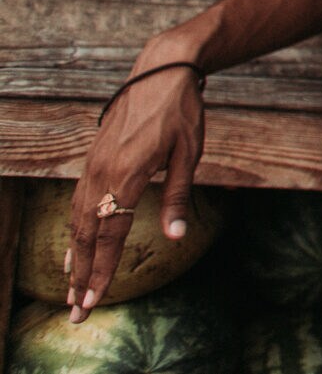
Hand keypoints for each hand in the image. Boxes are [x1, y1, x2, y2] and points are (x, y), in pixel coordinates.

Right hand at [67, 57, 204, 322]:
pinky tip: (74, 247)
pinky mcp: (93, 159)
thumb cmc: (182, 112)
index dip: (102, 270)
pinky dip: (74, 230)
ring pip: (77, 221)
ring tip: (70, 288)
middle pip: (86, 235)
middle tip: (75, 311)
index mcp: (128, 174)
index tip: (93, 300)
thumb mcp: (190, 152)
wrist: (162, 71)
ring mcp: (93, 165)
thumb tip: (176, 236)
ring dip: (74, 257)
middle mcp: (103, 173)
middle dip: (80, 275)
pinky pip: (77, 202)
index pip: (111, 234)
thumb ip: (179, 195)